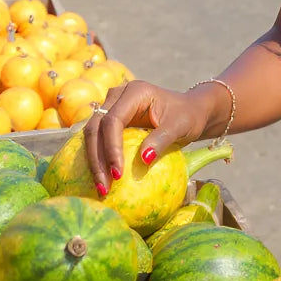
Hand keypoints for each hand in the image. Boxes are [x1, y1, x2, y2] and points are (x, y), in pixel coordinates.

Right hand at [83, 80, 211, 194]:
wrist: (188, 111)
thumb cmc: (186, 116)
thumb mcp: (180, 127)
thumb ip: (161, 139)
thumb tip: (143, 159)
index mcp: (135, 92)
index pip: (113, 120)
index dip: (111, 147)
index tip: (118, 174)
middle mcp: (118, 96)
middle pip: (96, 127)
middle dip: (97, 158)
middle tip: (104, 186)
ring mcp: (111, 107)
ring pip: (92, 134)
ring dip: (94, 161)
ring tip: (102, 188)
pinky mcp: (109, 120)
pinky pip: (97, 139)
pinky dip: (97, 158)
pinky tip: (102, 179)